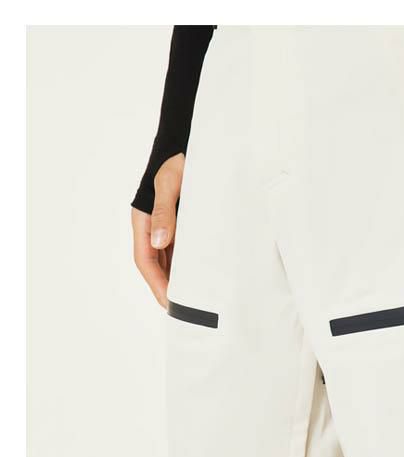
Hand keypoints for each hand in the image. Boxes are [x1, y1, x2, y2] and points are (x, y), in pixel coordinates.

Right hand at [131, 153, 184, 307]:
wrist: (190, 144)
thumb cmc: (179, 160)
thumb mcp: (171, 183)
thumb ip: (165, 212)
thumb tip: (159, 242)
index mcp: (143, 220)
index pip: (146, 261)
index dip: (157, 283)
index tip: (171, 302)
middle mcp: (154, 227)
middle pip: (158, 266)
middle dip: (169, 288)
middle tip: (187, 310)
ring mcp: (169, 227)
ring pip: (171, 260)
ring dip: (181, 279)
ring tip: (197, 300)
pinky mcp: (184, 224)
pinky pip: (185, 250)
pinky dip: (192, 265)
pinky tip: (204, 277)